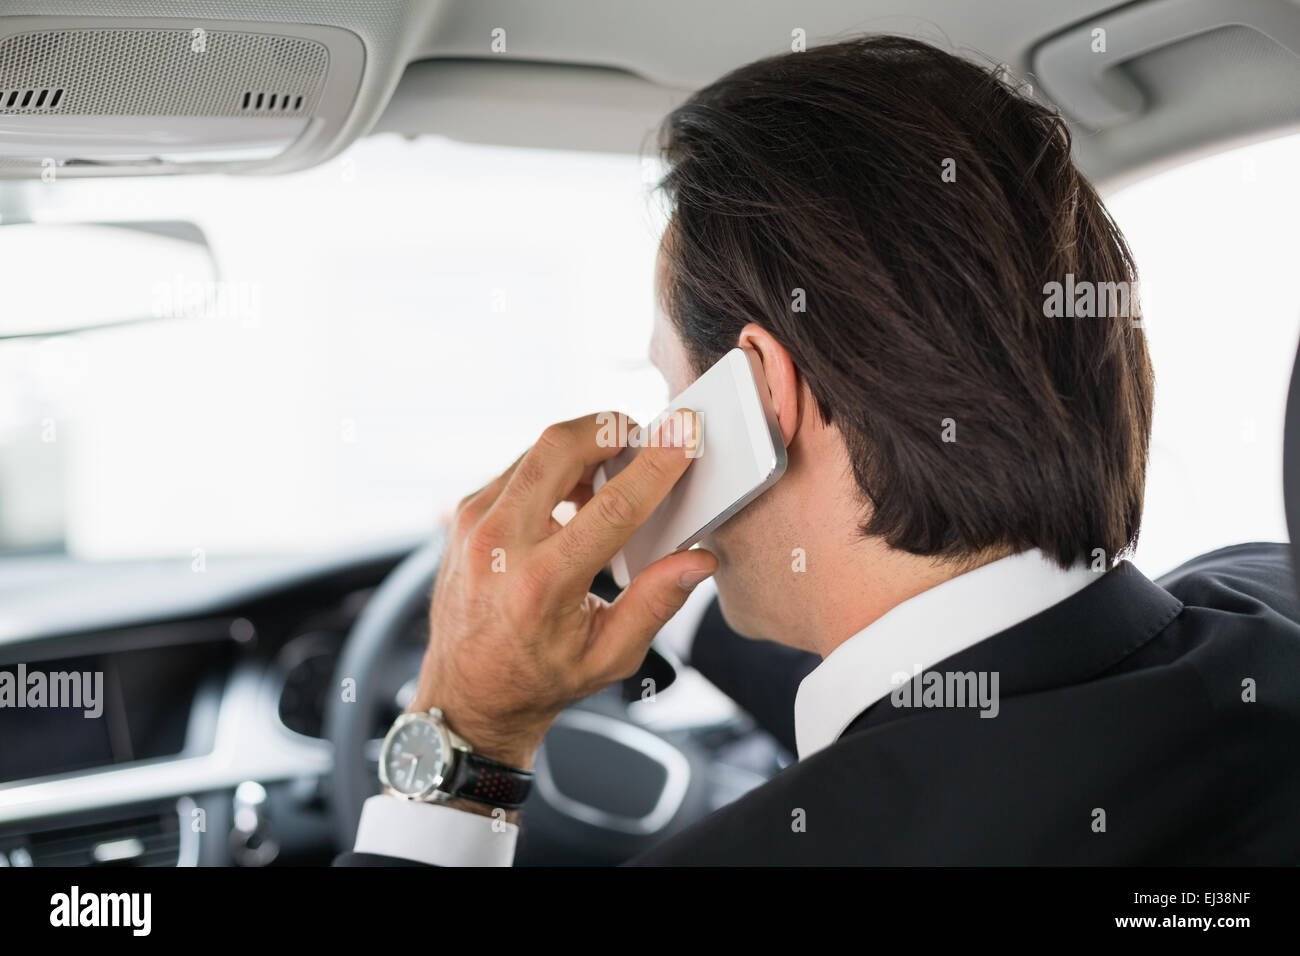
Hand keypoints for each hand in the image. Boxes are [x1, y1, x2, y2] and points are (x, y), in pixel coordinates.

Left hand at [409, 409, 715, 769]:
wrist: (467, 694)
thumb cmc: (540, 678)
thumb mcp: (610, 655)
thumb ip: (657, 602)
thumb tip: (698, 559)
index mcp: (541, 584)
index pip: (612, 506)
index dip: (655, 466)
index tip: (684, 435)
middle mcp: (499, 545)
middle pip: (560, 447)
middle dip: (611, 429)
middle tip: (643, 438)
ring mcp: (473, 524)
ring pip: (537, 450)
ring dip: (582, 449)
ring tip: (612, 475)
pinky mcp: (464, 514)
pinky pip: (517, 468)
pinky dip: (552, 469)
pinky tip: (574, 496)